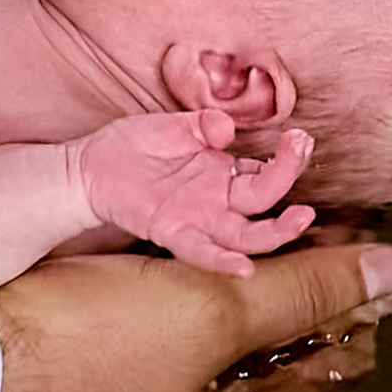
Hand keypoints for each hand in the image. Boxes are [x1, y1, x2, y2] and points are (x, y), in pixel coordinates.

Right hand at [0, 243, 391, 391]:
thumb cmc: (83, 349)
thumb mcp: (212, 311)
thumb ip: (308, 290)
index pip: (333, 355)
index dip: (353, 285)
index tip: (354, 216)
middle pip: (277, 345)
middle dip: (300, 277)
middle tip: (308, 202)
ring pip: (217, 332)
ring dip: (241, 271)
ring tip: (248, 206)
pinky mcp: (88, 371)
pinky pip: (159, 318)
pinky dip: (183, 274)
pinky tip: (168, 241)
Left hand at [75, 111, 315, 276]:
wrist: (89, 166)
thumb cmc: (133, 145)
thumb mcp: (173, 125)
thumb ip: (202, 124)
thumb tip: (227, 127)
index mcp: (223, 171)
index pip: (265, 171)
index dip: (286, 157)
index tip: (300, 136)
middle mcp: (217, 199)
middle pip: (264, 197)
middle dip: (288, 174)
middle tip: (302, 149)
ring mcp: (197, 218)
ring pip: (247, 235)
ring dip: (277, 231)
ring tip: (301, 217)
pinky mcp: (171, 231)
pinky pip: (201, 252)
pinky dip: (222, 262)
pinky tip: (244, 267)